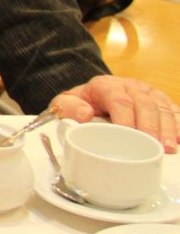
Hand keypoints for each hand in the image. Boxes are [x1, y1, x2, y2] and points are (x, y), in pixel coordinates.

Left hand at [50, 75, 177, 151]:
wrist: (94, 94)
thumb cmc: (82, 103)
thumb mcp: (65, 103)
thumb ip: (68, 107)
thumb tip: (84, 115)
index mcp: (106, 86)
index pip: (119, 100)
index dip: (126, 118)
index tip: (130, 135)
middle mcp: (130, 86)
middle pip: (145, 104)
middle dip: (151, 126)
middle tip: (155, 146)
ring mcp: (148, 93)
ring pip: (162, 107)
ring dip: (168, 128)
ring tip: (169, 147)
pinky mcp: (161, 101)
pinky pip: (173, 110)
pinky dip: (178, 123)